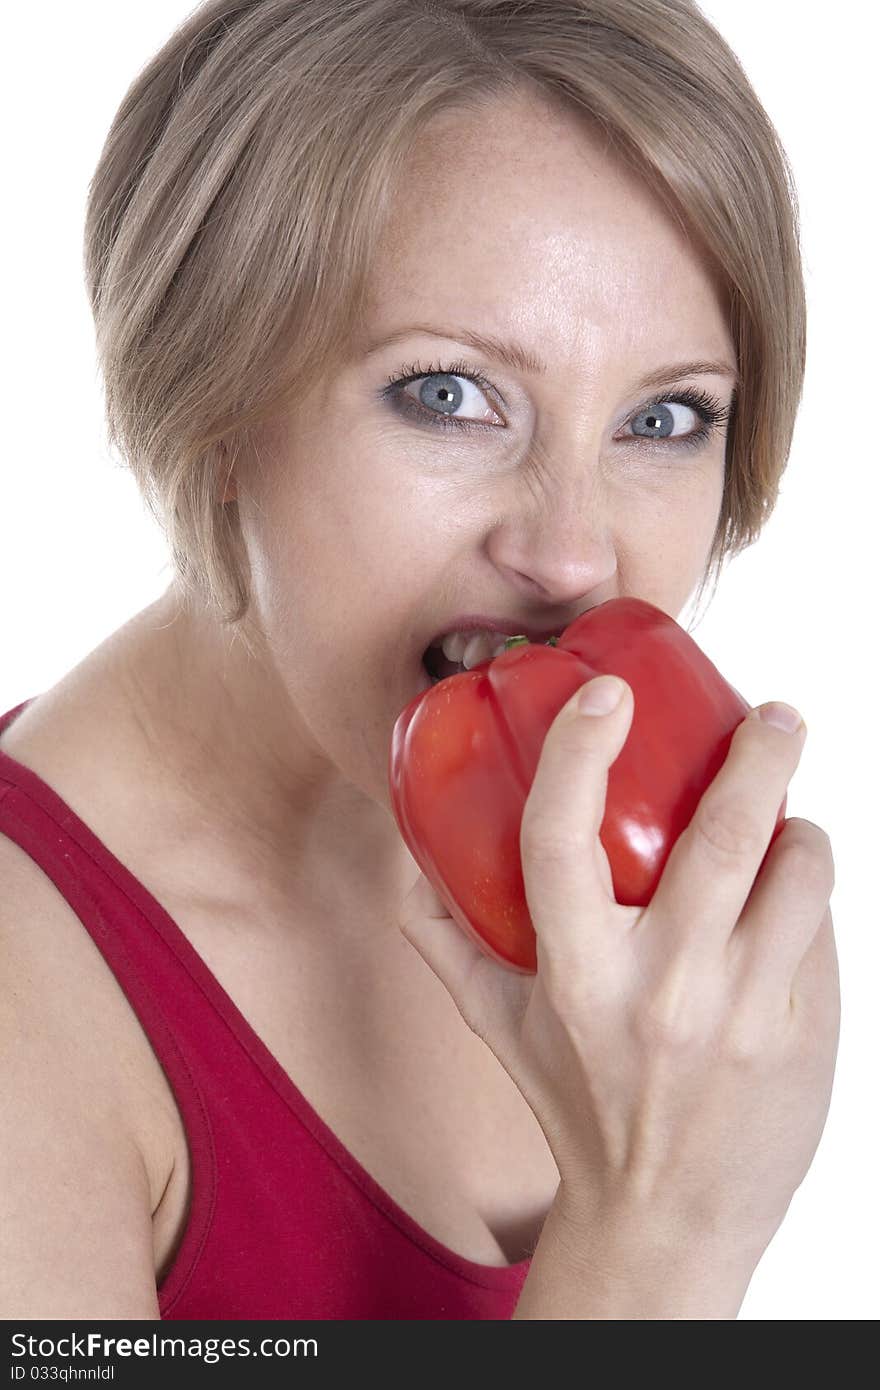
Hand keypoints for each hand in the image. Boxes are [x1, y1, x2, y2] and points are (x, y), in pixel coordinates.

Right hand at [397, 677, 839, 1264]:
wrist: (664, 1221)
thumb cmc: (577, 1108)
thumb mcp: (498, 1029)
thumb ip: (445, 943)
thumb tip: (409, 863)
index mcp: (574, 977)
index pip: (560, 836)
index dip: (579, 747)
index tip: (608, 691)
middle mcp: (661, 991)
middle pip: (722, 834)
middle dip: (758, 754)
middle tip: (773, 715)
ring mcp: (742, 1015)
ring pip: (795, 870)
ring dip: (799, 824)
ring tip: (788, 815)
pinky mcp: (805, 1037)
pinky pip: (823, 928)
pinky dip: (812, 890)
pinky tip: (793, 893)